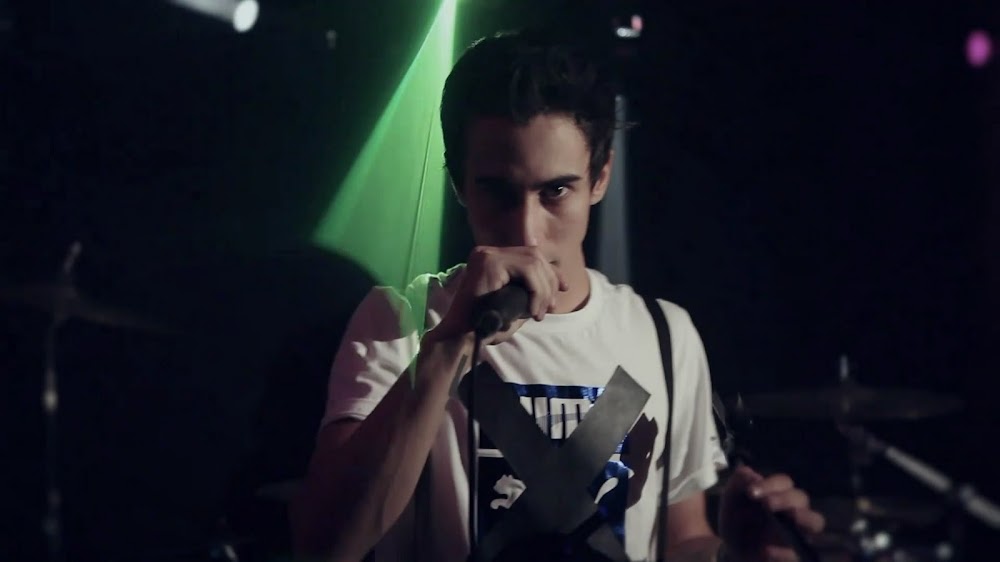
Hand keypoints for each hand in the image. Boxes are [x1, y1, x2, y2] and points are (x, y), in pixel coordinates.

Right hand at [428, 245, 567, 345]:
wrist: (462, 338)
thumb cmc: (486, 326)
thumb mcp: (516, 302)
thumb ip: (531, 289)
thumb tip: (557, 281)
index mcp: (494, 258)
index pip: (531, 255)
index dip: (552, 271)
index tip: (564, 289)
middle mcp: (488, 252)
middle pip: (534, 256)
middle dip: (550, 281)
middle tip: (550, 308)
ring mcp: (486, 255)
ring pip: (533, 262)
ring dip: (543, 290)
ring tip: (538, 313)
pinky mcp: (488, 262)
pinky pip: (527, 269)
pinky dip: (536, 290)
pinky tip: (532, 310)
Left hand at [718, 465, 825, 561]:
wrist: (730, 549)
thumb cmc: (736, 520)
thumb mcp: (731, 500)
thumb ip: (738, 483)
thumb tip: (751, 473)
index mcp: (778, 494)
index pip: (785, 482)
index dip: (771, 484)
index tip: (751, 491)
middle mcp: (792, 510)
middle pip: (802, 498)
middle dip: (786, 498)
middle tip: (767, 504)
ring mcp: (797, 533)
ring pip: (816, 521)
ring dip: (804, 517)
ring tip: (790, 517)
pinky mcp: (792, 555)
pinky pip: (797, 554)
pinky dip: (784, 552)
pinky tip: (766, 550)